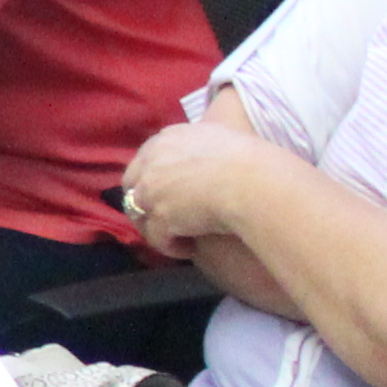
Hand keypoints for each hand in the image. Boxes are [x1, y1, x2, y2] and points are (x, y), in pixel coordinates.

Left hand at [116, 116, 280, 256]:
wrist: (253, 181)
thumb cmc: (249, 159)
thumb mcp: (216, 136)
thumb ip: (196, 145)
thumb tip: (199, 155)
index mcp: (166, 139)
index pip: (144, 161)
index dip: (152, 181)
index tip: (167, 195)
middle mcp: (152, 162)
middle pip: (133, 189)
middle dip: (146, 206)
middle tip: (168, 220)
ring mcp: (152, 190)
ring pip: (140, 216)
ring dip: (157, 228)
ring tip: (181, 238)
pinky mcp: (160, 217)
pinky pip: (157, 239)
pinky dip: (171, 247)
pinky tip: (189, 249)